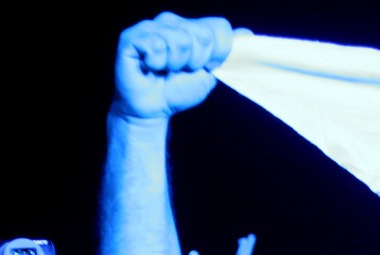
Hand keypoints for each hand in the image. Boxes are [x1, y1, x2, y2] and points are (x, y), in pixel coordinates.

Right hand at [112, 12, 232, 119]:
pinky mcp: (132, 37)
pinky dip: (156, 64)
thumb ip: (227, 53)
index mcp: (192, 26)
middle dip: (197, 62)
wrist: (152, 109)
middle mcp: (171, 21)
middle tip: (180, 71)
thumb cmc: (178, 90)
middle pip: (204, 35)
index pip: (220, 27)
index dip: (218, 53)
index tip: (204, 67)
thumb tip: (247, 34)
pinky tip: (149, 67)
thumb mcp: (210, 73)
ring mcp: (151, 27)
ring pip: (181, 41)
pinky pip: (156, 46)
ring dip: (175, 65)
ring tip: (164, 70)